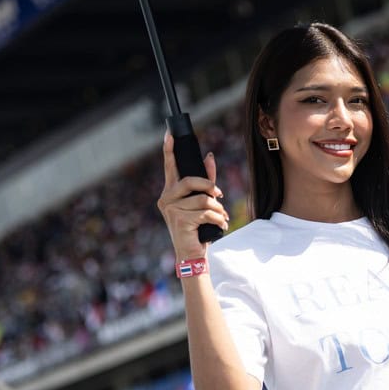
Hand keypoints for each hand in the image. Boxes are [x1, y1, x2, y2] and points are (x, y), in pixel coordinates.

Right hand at [157, 132, 228, 260]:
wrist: (192, 254)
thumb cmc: (197, 228)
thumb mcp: (202, 203)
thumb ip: (206, 181)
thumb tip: (209, 156)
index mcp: (170, 192)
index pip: (169, 168)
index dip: (169, 150)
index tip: (170, 134)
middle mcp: (166, 199)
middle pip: (190, 181)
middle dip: (209, 186)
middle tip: (220, 194)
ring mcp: (171, 210)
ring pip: (202, 199)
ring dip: (218, 208)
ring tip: (222, 217)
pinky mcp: (180, 220)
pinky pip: (206, 212)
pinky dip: (218, 218)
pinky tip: (221, 226)